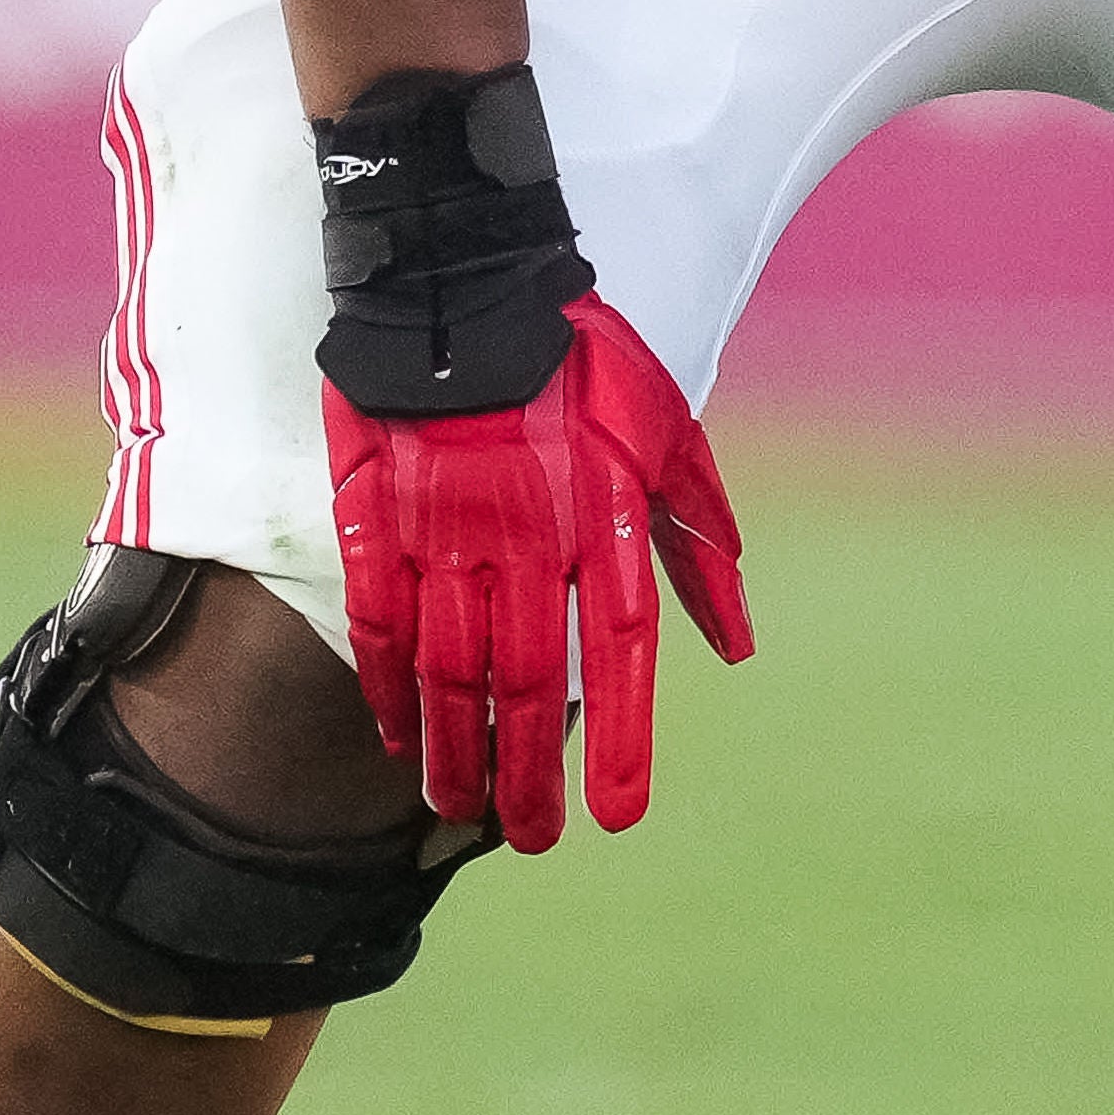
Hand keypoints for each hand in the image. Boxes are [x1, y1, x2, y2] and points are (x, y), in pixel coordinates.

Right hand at [323, 295, 751, 850]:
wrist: (465, 277)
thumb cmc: (579, 360)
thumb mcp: (664, 432)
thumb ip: (698, 541)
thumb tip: (734, 646)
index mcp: (602, 513)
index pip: (618, 654)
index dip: (620, 743)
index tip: (617, 818)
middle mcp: (524, 534)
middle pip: (528, 681)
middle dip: (528, 773)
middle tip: (529, 837)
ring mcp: (443, 526)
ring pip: (447, 667)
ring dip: (455, 748)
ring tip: (459, 805)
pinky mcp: (379, 511)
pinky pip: (378, 619)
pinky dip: (385, 685)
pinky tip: (395, 734)